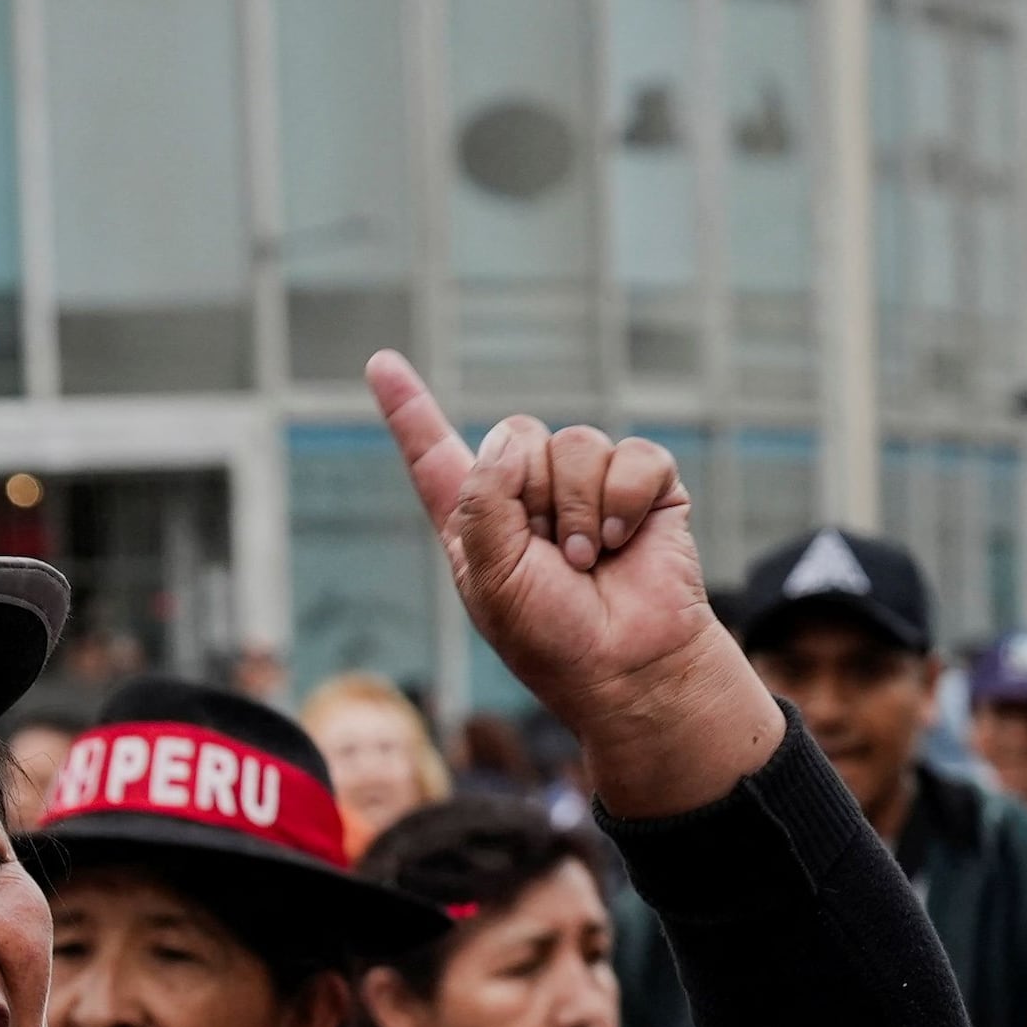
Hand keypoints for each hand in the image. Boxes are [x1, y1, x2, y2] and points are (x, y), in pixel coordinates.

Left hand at [367, 352, 780, 820]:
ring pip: (575, 444)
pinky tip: (626, 543)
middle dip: (532, 495)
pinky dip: (627, 502)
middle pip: (517, 434)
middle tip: (552, 558)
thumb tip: (512, 437)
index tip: (380, 362)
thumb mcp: (490, 577)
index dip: (408, 409)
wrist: (628, 664)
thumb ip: (484, 500)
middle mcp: (527, 494)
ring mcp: (588, 486)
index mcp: (476, 520)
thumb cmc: (551, 634)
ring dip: (579, 511)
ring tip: (588, 561)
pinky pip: (633, 456)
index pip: (434, 454)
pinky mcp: (645, 486)